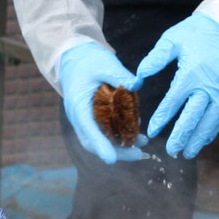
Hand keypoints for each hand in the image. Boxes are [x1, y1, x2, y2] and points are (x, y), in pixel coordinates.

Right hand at [58, 41, 144, 163]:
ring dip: (120, 145)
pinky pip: (105, 132)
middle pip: (93, 142)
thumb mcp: (104, 62)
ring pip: (100, 140)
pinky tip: (138, 134)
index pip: (87, 128)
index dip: (99, 145)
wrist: (75, 57)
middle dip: (116, 151)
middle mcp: (79, 116)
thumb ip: (119, 74)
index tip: (111, 160)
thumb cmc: (88, 60)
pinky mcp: (93, 117)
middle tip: (138, 154)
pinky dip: (120, 136)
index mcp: (78, 104)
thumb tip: (137, 84)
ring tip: (142, 145)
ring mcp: (85, 118)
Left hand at [135, 14, 218, 158]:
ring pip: (211, 121)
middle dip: (182, 136)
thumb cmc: (196, 34)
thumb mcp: (172, 39)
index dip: (162, 118)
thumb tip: (139, 76)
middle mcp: (210, 86)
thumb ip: (155, 58)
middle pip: (194, 117)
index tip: (152, 131)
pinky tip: (203, 139)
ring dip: (199, 138)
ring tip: (188, 152)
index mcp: (192, 73)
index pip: (174, 101)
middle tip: (172, 151)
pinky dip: (213, 130)